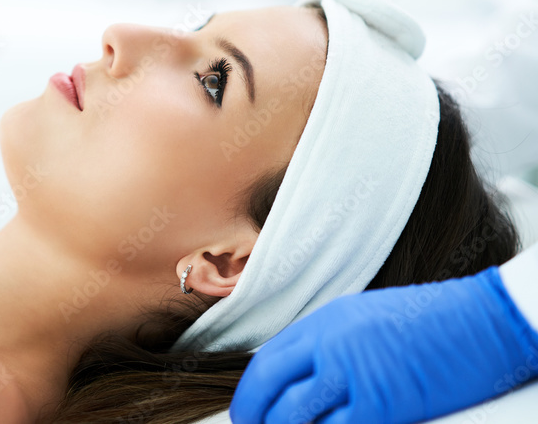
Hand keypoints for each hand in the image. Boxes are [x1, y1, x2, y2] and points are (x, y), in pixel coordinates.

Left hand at [229, 266, 537, 423]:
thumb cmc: (433, 322)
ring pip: (294, 415)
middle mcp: (330, 343)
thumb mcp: (366, 319)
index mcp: (326, 321)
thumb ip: (329, 345)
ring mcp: (354, 374)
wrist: (485, 322)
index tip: (248, 411)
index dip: (251, 392)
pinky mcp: (382, 405)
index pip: (268, 360)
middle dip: (254, 415)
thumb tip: (300, 378)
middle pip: (270, 386)